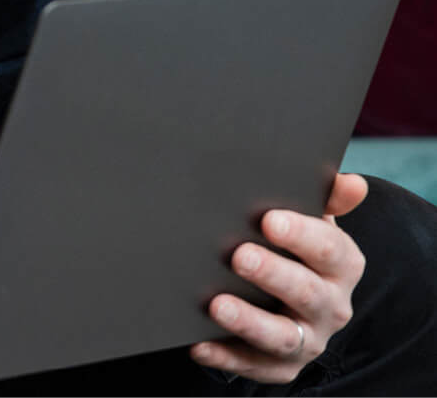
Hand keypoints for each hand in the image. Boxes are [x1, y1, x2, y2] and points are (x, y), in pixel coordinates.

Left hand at [192, 172, 367, 383]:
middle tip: (238, 256)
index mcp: (341, 265)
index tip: (269, 220)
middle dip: (273, 274)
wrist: (288, 295)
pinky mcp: (280, 366)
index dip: (301, 235)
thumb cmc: (294, 246)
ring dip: (249, 322)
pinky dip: (226, 355)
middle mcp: (330, 306)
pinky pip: (253, 365)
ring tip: (216, 305)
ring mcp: (308, 340)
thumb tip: (351, 183)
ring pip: (282, 337)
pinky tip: (198, 342)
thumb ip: (325, 198)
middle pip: (306, 293)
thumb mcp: (311, 220)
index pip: (329, 250)